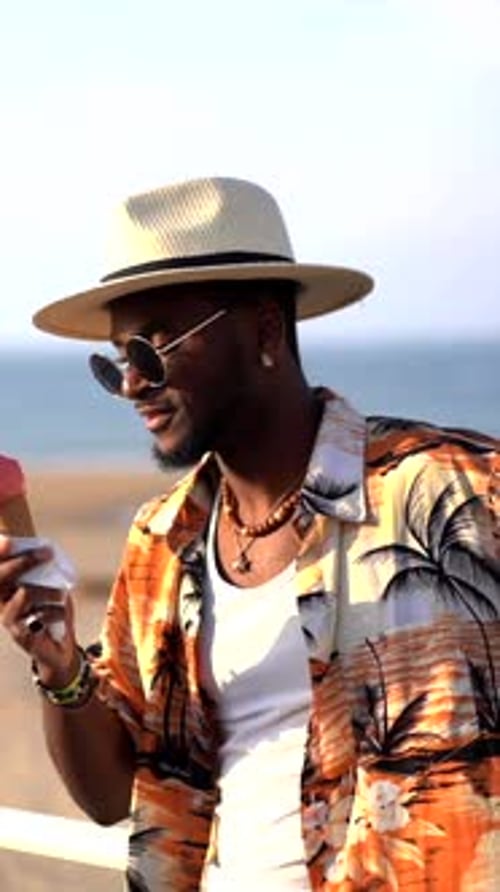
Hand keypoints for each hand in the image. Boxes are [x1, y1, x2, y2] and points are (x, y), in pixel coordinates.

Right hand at [0, 535, 78, 685]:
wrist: (58, 648)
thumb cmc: (51, 611)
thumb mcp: (49, 587)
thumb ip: (43, 572)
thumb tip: (46, 551)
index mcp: (5, 588)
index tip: (10, 541)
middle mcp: (1, 602)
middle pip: (2, 577)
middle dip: (25, 561)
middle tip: (47, 552)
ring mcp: (9, 618)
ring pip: (25, 594)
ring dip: (48, 590)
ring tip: (62, 594)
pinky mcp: (21, 634)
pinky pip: (38, 616)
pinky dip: (56, 612)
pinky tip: (60, 614)